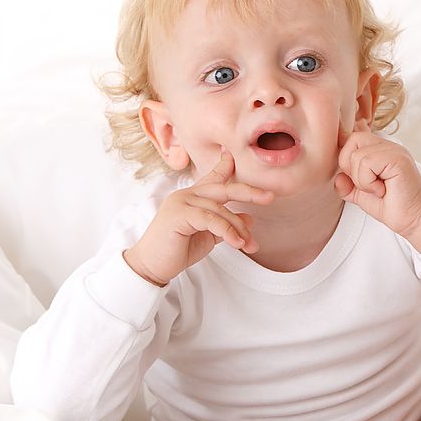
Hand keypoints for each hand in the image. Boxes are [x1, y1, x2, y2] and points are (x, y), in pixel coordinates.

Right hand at [124, 149, 273, 285]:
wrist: (151, 267)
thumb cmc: (176, 250)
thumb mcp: (207, 236)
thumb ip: (225, 225)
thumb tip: (249, 218)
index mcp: (192, 197)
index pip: (212, 178)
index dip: (225, 165)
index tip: (234, 154)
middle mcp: (186, 194)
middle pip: (222, 188)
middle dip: (247, 192)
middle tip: (269, 197)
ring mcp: (181, 202)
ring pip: (220, 209)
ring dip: (238, 228)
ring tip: (249, 244)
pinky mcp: (179, 215)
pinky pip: (210, 219)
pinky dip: (227, 231)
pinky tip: (237, 243)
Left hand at [334, 120, 420, 238]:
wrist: (413, 219)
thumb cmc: (392, 206)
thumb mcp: (361, 195)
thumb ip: (347, 185)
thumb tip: (338, 176)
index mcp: (379, 150)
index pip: (353, 139)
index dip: (347, 160)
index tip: (361, 180)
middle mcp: (388, 146)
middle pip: (353, 140)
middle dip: (351, 167)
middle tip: (368, 184)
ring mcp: (394, 150)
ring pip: (358, 155)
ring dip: (362, 180)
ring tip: (378, 189)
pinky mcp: (398, 159)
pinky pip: (367, 163)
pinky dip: (368, 182)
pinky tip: (382, 189)